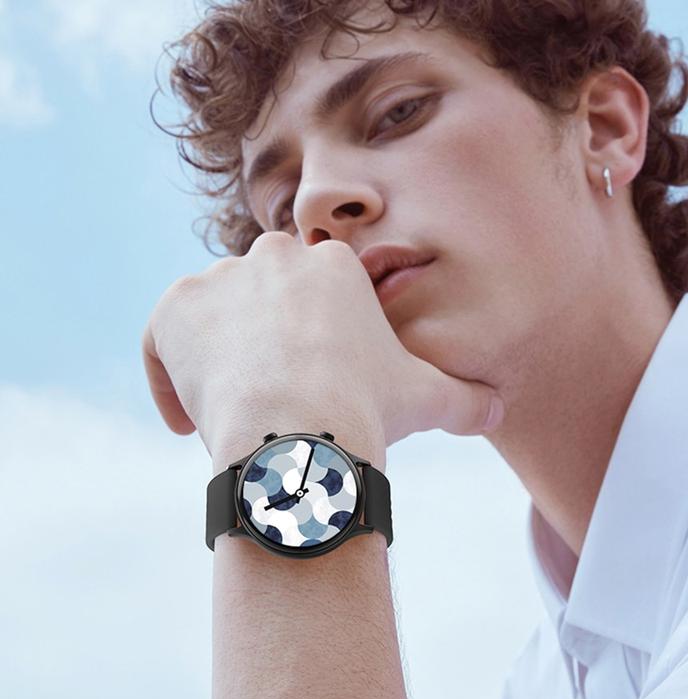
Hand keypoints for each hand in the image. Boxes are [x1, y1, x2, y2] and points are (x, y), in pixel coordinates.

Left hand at [141, 232, 504, 470]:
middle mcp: (274, 257)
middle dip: (267, 337)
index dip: (311, 339)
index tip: (311, 381)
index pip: (313, 292)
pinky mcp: (175, 309)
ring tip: (232, 413)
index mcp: (332, 267)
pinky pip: (164, 339)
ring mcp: (219, 279)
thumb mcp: (429, 399)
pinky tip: (185, 423)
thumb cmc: (368, 408)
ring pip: (214, 314)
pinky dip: (168, 377)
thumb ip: (466, 398)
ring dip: (218, 355)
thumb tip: (501, 412)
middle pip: (264, 296)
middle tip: (273, 393)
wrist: (301, 429)